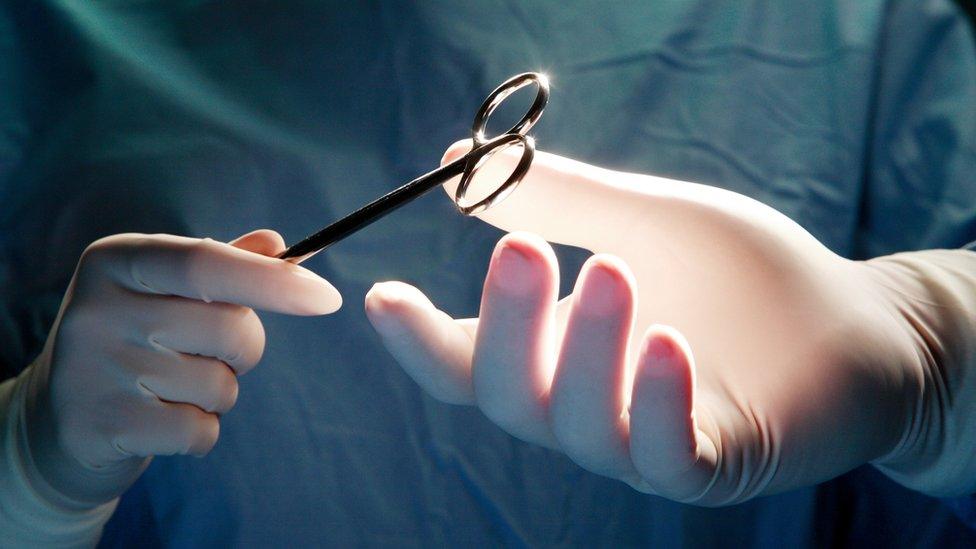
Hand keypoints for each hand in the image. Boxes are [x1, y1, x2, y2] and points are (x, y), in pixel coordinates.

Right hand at [23, 229, 340, 506]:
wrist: (58, 419)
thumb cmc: (133, 342)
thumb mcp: (166, 292)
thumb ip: (224, 265)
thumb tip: (282, 244)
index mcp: (117, 259)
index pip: (207, 262)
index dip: (274, 281)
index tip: (328, 298)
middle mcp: (97, 306)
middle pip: (230, 329)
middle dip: (245, 350)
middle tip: (207, 355)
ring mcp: (94, 367)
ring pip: (220, 386)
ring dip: (217, 394)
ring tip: (168, 388)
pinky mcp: (100, 425)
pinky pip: (199, 431)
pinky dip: (200, 432)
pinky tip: (159, 423)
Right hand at [365, 143, 925, 504]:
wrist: (853, 324)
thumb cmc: (743, 279)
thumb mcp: (645, 219)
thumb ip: (560, 199)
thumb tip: (461, 163)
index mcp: (557, 354)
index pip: (467, 363)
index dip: (419, 340)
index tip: (384, 296)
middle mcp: (585, 408)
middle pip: (509, 395)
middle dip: (506, 326)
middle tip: (521, 249)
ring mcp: (646, 442)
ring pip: (579, 424)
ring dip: (585, 350)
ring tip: (614, 270)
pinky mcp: (715, 463)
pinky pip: (667, 454)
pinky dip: (657, 401)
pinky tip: (668, 340)